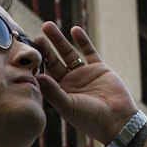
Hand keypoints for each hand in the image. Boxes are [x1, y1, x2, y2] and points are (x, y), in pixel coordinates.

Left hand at [34, 21, 137, 145]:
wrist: (118, 121)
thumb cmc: (90, 119)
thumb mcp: (69, 106)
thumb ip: (53, 92)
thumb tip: (37, 77)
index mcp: (59, 93)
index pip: (45, 74)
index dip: (37, 64)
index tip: (28, 52)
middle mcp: (70, 82)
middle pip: (54, 61)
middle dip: (45, 49)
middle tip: (37, 37)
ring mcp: (84, 74)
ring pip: (68, 53)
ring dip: (59, 40)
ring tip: (48, 26)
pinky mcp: (99, 68)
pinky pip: (88, 51)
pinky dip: (82, 40)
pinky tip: (74, 30)